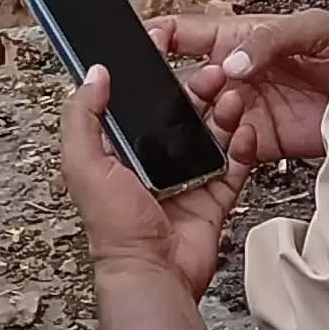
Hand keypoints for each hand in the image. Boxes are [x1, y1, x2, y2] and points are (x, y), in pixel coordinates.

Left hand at [60, 64, 244, 298]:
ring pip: (212, 135)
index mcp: (120, 152)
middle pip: (183, 115)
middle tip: (215, 74)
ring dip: (225, 113)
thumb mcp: (84, 166)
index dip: (156, 79)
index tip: (173, 55)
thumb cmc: (114, 230)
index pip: (140, 105)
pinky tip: (245, 130)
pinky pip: (233, 166)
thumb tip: (93, 73)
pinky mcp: (213, 198)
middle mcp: (153, 163)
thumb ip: (83, 118)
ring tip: (233, 98)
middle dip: (200, 92)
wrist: (152, 274)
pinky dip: (243, 147)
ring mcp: (186, 180)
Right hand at [149, 8, 328, 166]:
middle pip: (182, 81)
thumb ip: (270, 39)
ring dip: (199, 119)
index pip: (182, 33)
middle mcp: (233, 74)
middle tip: (204, 88)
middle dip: (177, 87)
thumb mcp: (314, 28)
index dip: (155, 38)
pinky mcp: (257, 143)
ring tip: (229, 112)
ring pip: (197, 118)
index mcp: (237, 37)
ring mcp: (242, 110)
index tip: (143, 49)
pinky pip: (224, 149)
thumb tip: (232, 61)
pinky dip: (221, 149)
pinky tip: (237, 140)